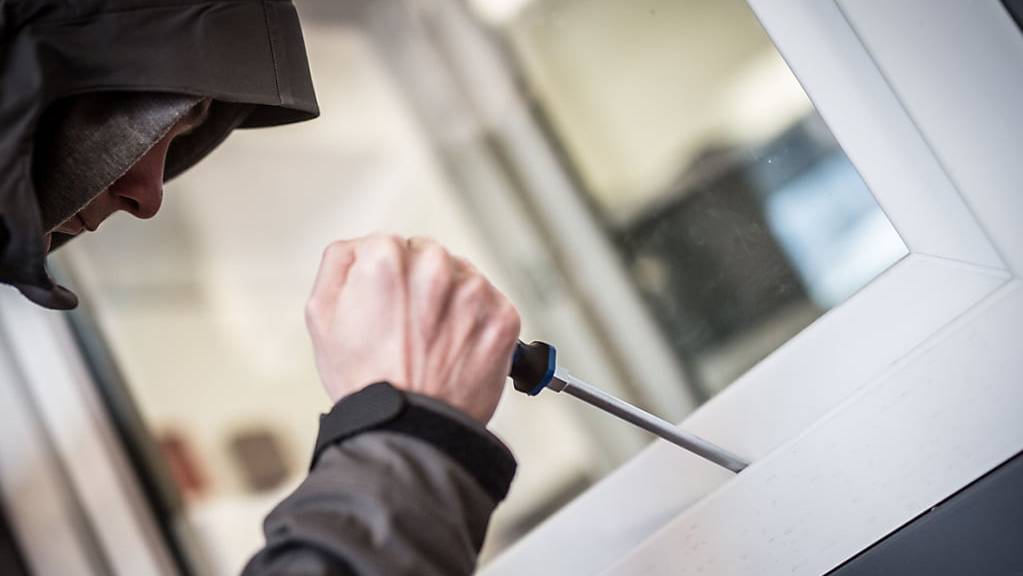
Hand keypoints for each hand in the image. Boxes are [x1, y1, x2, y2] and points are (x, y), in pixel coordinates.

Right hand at [305, 234, 520, 423]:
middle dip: (420, 284)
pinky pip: (490, 304)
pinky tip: (455, 348)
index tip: (387, 306)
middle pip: (428, 256)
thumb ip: (338, 262)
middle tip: (409, 328)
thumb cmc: (366, 380)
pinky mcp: (503, 316)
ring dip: (451, 300)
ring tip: (433, 342)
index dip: (386, 278)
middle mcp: (434, 266)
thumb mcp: (321, 315)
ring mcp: (473, 291)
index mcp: (386, 258)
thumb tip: (359, 246)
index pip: (391, 245)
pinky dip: (477, 322)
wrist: (410, 430)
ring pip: (461, 277)